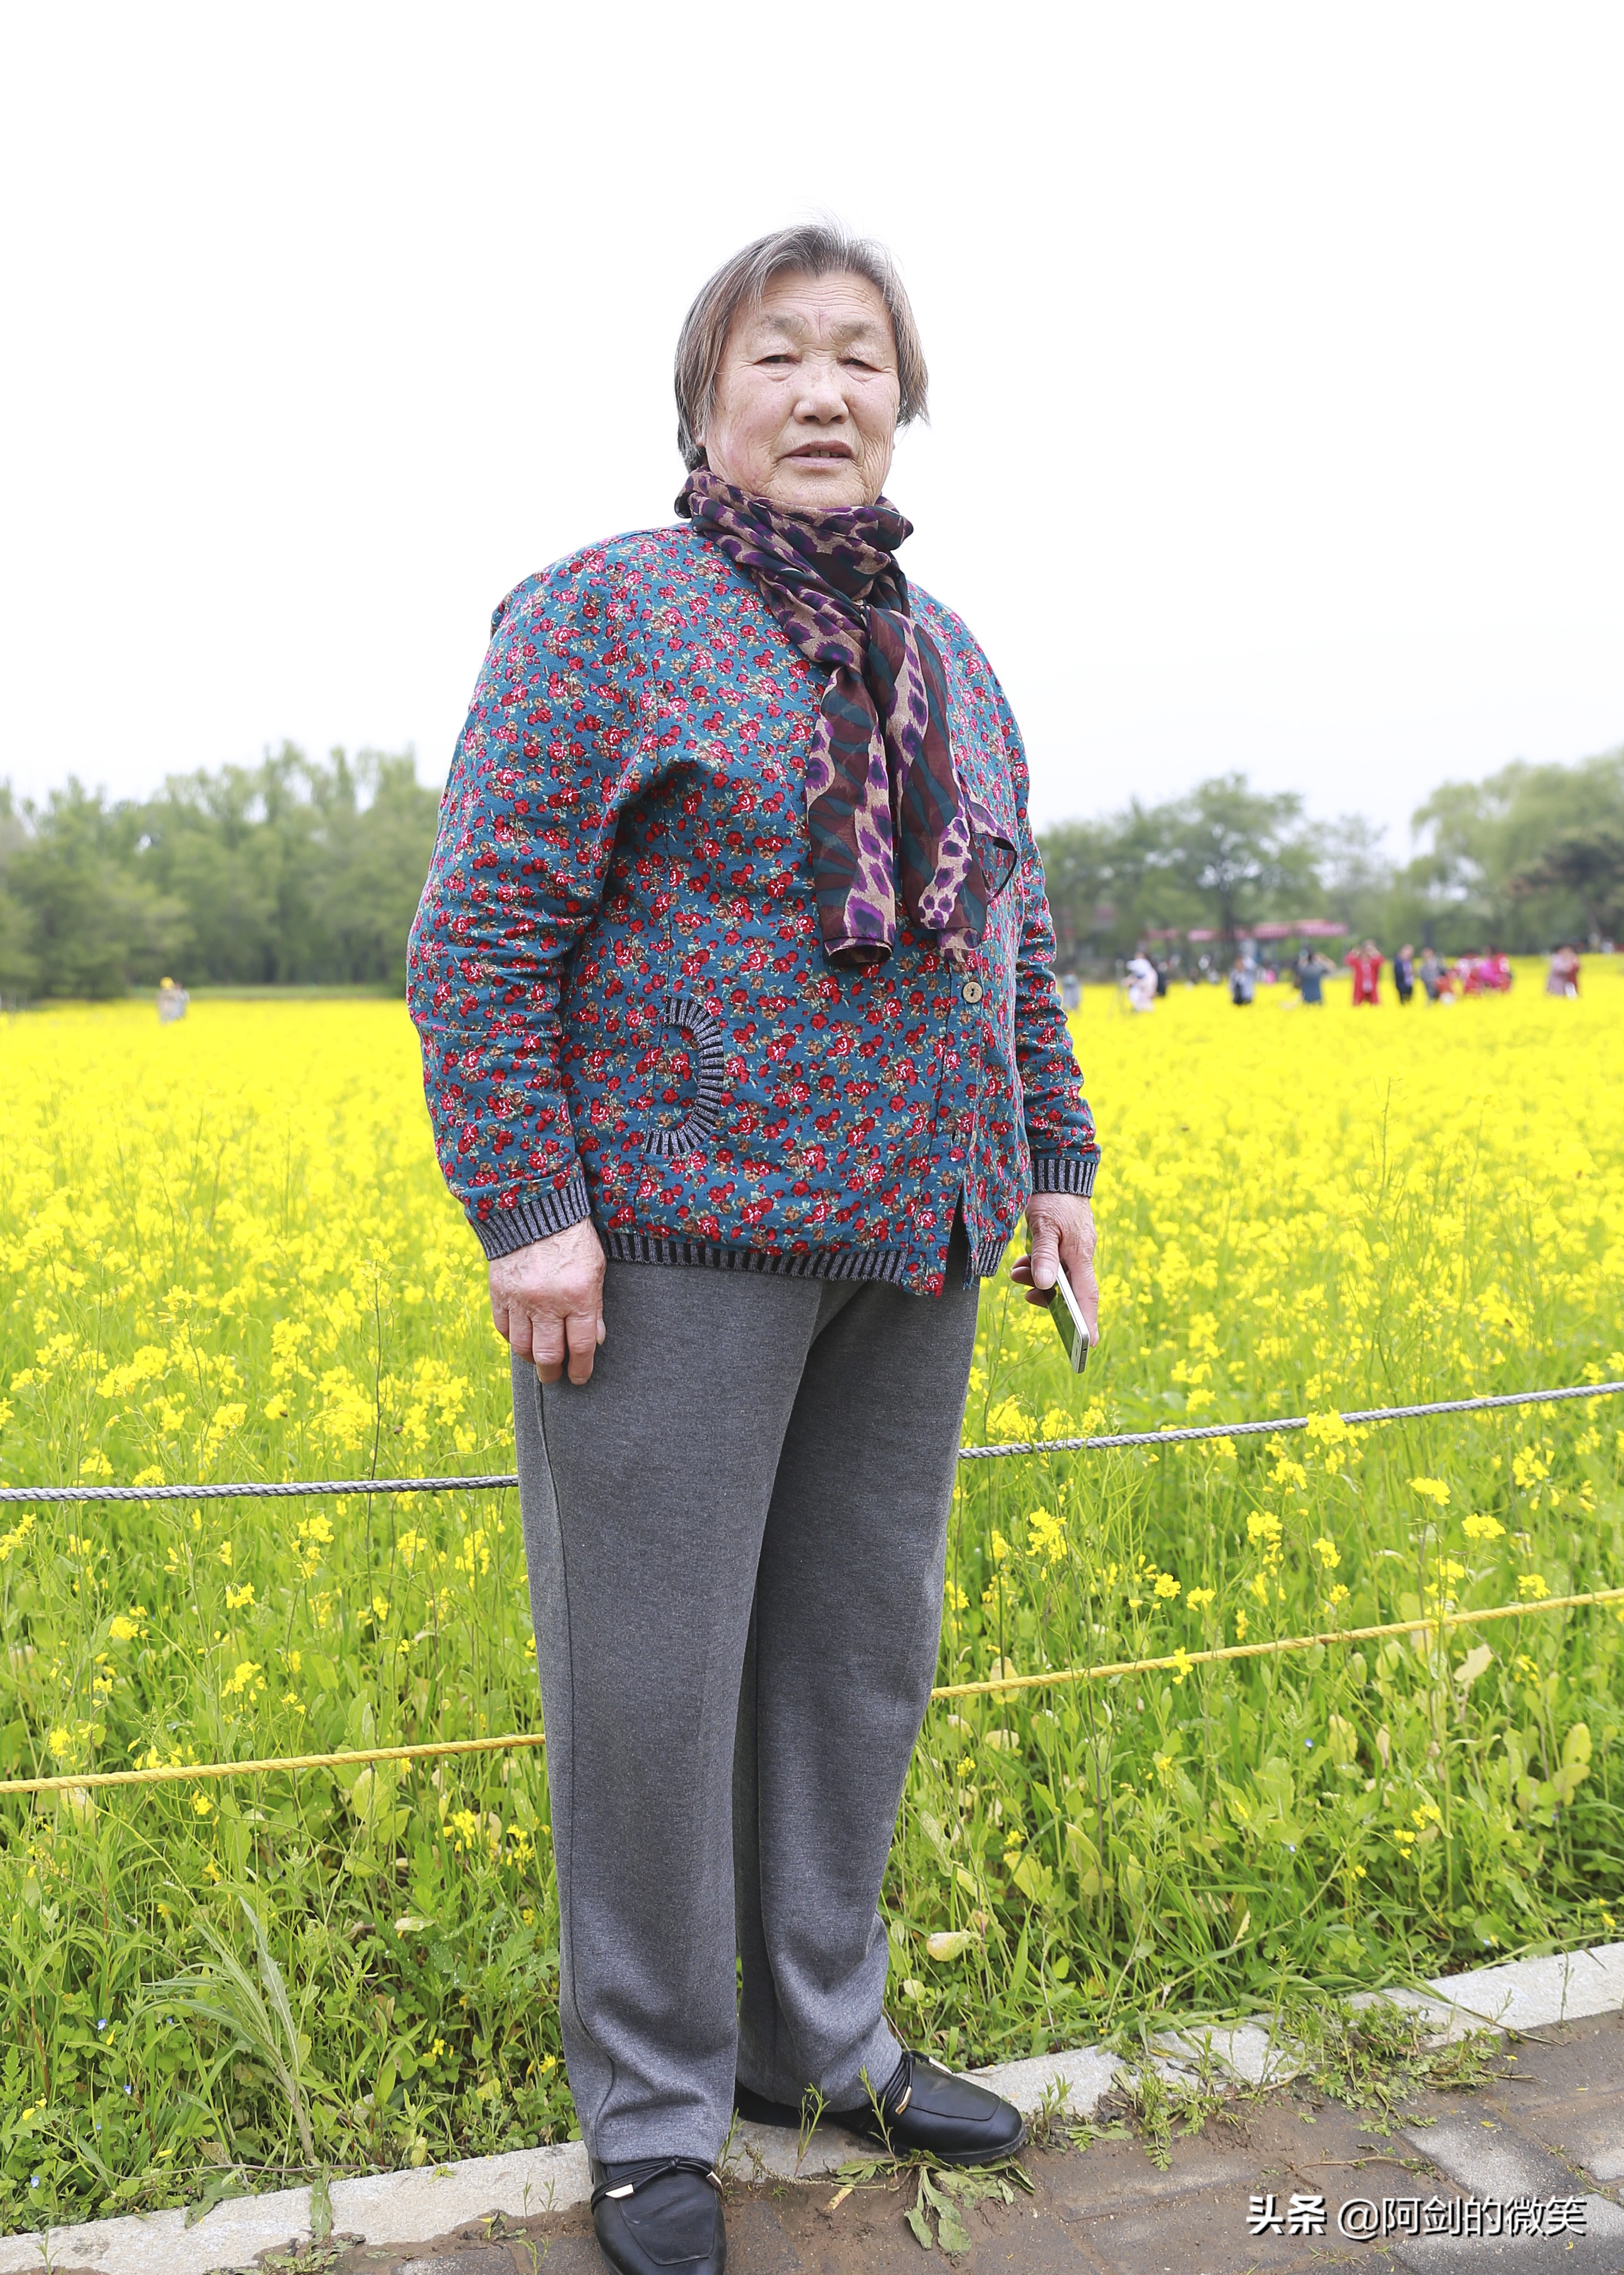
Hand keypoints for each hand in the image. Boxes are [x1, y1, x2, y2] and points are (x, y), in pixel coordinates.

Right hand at [488, 1220, 606, 1385]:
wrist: (534, 1209)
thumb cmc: (573, 1240)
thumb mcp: (596, 1269)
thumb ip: (595, 1307)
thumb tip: (596, 1340)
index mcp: (578, 1296)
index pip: (580, 1347)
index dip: (581, 1369)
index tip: (579, 1377)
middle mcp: (548, 1302)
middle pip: (548, 1355)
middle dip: (552, 1372)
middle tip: (555, 1376)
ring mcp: (520, 1299)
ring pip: (522, 1347)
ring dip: (531, 1359)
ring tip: (538, 1360)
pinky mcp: (499, 1292)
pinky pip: (503, 1328)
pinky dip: (513, 1338)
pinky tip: (522, 1337)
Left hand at [1010, 1194, 1098, 1338]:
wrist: (1058, 1169)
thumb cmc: (1052, 1197)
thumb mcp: (1044, 1225)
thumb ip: (1044, 1255)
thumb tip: (1046, 1286)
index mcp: (1080, 1254)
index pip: (1087, 1295)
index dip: (1088, 1321)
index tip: (1088, 1345)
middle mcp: (1081, 1255)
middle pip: (1070, 1290)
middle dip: (1049, 1299)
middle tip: (1029, 1298)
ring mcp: (1074, 1248)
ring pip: (1057, 1276)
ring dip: (1036, 1280)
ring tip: (1016, 1273)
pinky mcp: (1064, 1241)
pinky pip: (1051, 1263)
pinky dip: (1036, 1267)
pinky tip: (1020, 1263)